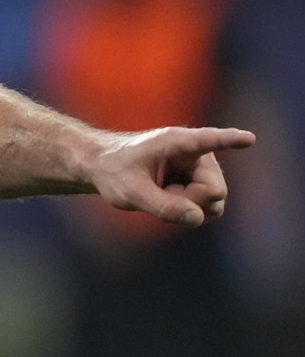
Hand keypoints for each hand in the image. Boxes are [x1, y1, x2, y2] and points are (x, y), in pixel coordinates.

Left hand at [92, 126, 256, 226]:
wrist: (107, 169)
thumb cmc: (115, 172)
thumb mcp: (129, 191)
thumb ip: (161, 205)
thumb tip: (198, 217)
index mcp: (177, 142)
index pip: (209, 140)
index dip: (230, 141)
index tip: (248, 139)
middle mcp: (198, 154)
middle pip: (215, 190)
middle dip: (190, 201)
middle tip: (159, 193)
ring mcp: (203, 170)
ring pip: (214, 203)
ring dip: (188, 207)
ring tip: (162, 193)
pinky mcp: (203, 185)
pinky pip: (208, 210)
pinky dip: (189, 212)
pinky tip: (169, 200)